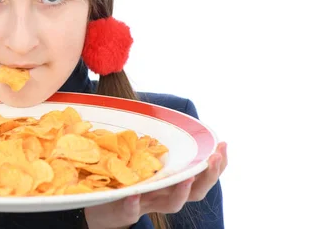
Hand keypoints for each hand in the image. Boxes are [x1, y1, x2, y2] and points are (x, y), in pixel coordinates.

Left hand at [85, 142, 227, 228]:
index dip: (216, 164)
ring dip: (181, 191)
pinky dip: (133, 203)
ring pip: (172, 203)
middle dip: (208, 175)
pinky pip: (131, 209)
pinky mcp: (124, 210)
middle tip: (214, 158)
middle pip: (196, 191)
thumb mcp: (141, 159)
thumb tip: (160, 114)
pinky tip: (133, 194)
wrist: (100, 205)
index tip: (223, 144)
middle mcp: (164, 193)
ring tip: (186, 177)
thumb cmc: (125, 178)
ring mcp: (146, 203)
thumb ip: (152, 143)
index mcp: (171, 180)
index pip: (201, 174)